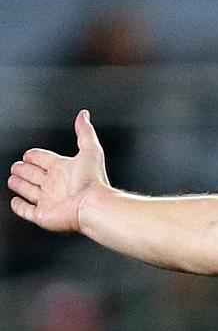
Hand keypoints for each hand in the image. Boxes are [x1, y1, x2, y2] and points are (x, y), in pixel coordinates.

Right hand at [8, 110, 109, 231]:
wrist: (92, 205)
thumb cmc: (92, 181)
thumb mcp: (90, 150)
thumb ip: (85, 132)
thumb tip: (84, 115)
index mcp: (65, 169)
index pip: (46, 160)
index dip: (36, 156)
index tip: (29, 154)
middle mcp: (56, 184)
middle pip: (35, 175)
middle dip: (24, 169)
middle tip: (16, 166)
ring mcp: (49, 200)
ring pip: (30, 191)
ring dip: (20, 185)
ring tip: (12, 179)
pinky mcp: (43, 215)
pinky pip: (27, 211)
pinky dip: (19, 207)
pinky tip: (15, 202)